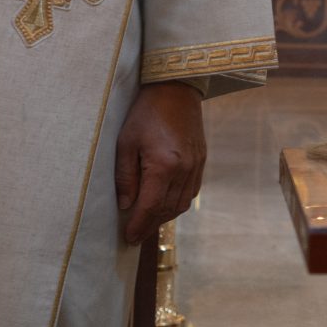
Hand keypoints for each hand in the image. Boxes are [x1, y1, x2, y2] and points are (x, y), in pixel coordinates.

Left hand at [115, 80, 205, 245]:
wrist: (175, 88)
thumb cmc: (145, 113)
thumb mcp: (126, 143)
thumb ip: (125, 177)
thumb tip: (126, 205)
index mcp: (164, 165)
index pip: (150, 207)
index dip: (139, 225)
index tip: (128, 238)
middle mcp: (184, 170)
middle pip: (168, 210)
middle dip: (150, 225)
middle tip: (135, 234)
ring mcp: (196, 166)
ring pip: (182, 204)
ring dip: (164, 216)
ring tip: (148, 222)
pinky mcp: (201, 160)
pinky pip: (191, 191)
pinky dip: (177, 202)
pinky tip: (165, 203)